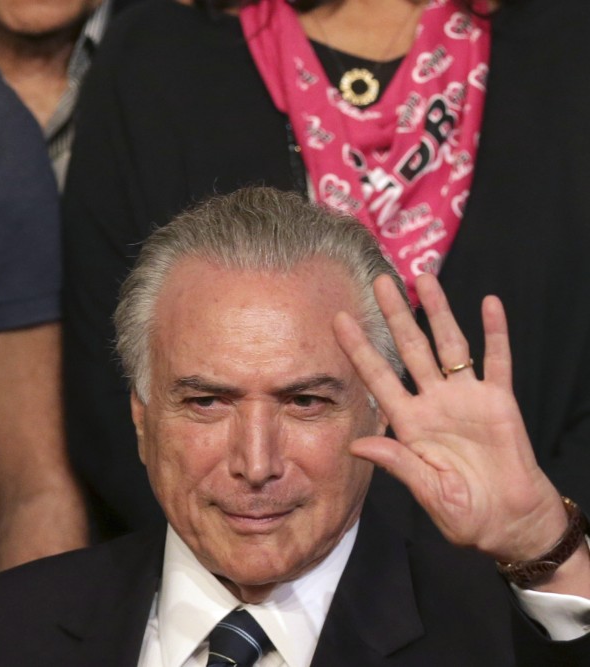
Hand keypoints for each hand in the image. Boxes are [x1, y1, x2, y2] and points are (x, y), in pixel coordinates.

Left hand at [333, 273, 566, 562]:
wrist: (509, 522)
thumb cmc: (464, 513)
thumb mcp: (427, 492)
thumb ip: (397, 463)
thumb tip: (357, 444)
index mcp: (409, 424)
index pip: (377, 377)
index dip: (358, 348)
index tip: (339, 319)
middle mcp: (433, 403)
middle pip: (410, 349)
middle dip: (395, 315)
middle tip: (380, 281)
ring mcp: (466, 398)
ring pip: (449, 345)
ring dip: (439, 312)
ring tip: (425, 278)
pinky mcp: (500, 402)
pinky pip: (498, 360)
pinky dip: (496, 332)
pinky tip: (490, 304)